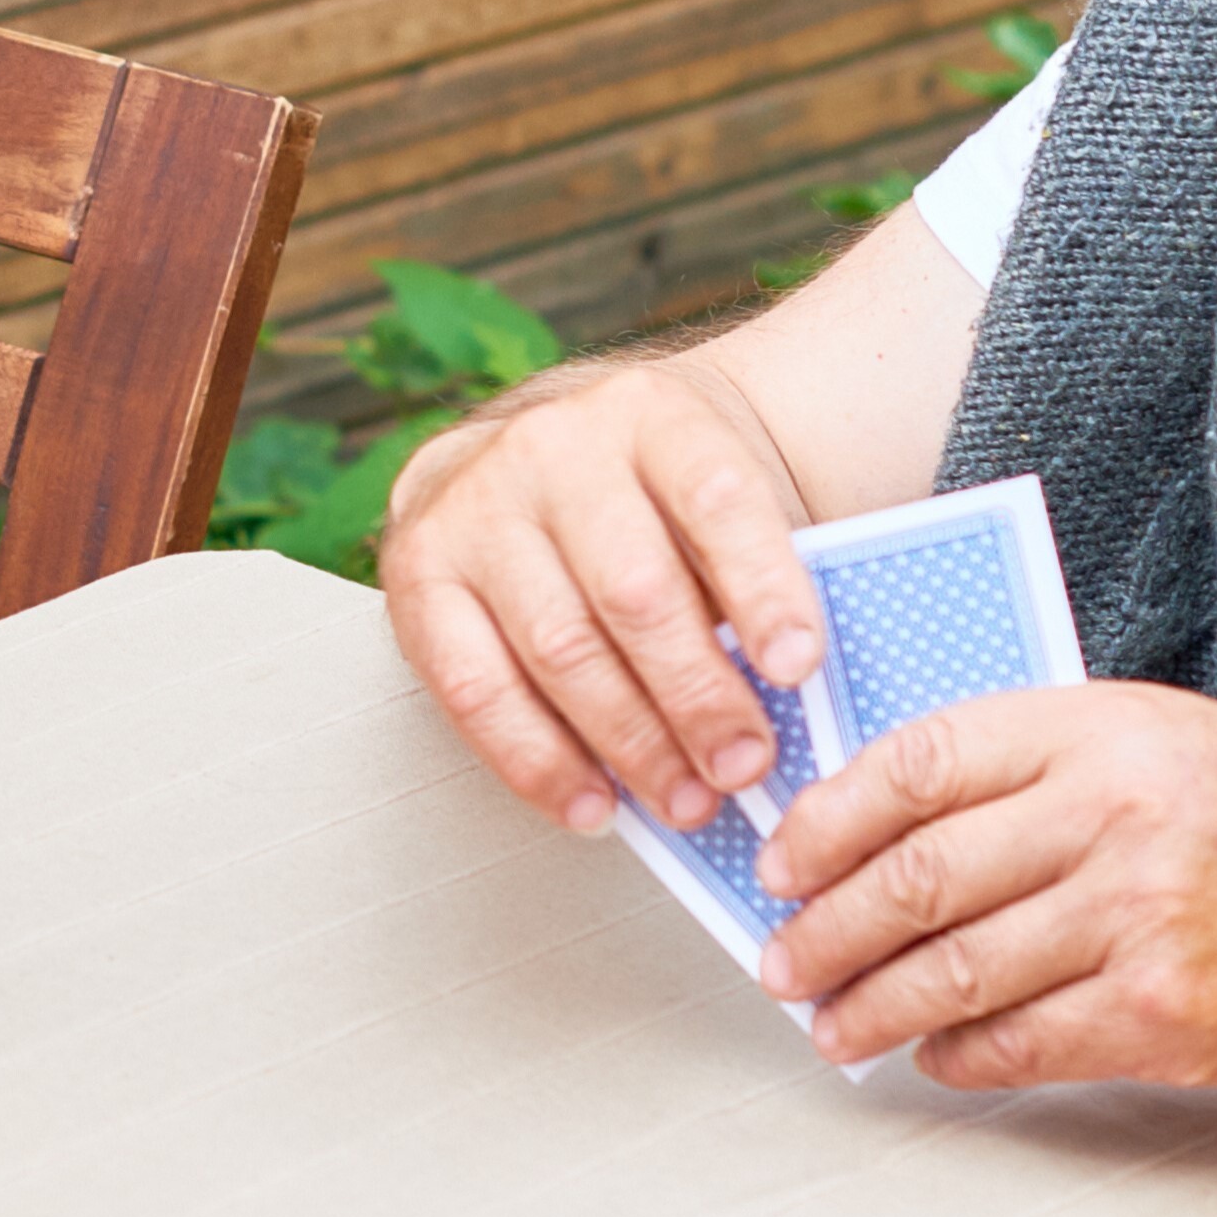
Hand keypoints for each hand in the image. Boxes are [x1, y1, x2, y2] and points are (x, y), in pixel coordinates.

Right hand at [378, 358, 827, 830]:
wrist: (545, 455)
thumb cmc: (651, 500)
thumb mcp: (713, 499)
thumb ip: (751, 579)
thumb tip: (791, 705)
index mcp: (649, 414)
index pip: (716, 496)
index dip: (763, 587)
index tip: (798, 668)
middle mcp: (552, 449)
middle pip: (634, 591)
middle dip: (697, 697)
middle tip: (743, 765)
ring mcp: (474, 509)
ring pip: (560, 648)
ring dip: (631, 745)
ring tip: (685, 799)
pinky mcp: (418, 573)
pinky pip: (476, 689)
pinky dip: (540, 761)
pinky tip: (593, 802)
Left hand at [751, 681, 1216, 1088]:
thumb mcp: (1135, 737)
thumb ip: (1017, 767)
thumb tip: (871, 828)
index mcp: (1091, 731)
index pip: (917, 766)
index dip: (827, 822)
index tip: (782, 862)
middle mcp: (1106, 820)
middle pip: (916, 879)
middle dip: (826, 931)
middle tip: (786, 962)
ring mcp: (1131, 921)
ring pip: (952, 972)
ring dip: (870, 1007)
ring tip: (832, 1023)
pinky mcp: (1154, 1013)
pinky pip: (1018, 1043)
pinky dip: (956, 1055)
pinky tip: (931, 1052)